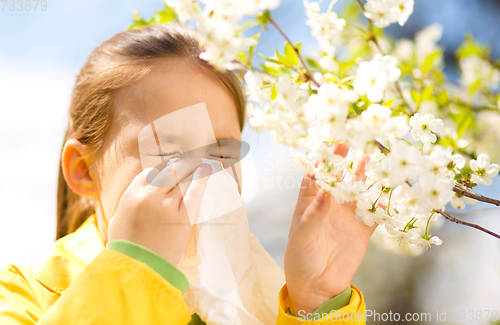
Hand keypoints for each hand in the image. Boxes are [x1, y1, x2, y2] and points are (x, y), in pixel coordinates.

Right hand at [107, 156, 211, 265]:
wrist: (138, 268)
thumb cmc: (126, 247)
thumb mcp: (120, 219)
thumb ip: (131, 201)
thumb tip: (144, 190)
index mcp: (131, 195)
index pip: (148, 173)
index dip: (161, 169)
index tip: (170, 167)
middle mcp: (149, 197)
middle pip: (168, 171)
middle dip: (180, 164)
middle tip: (190, 160)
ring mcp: (167, 206)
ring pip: (182, 179)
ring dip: (192, 168)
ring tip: (200, 163)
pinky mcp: (183, 218)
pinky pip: (194, 193)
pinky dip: (201, 180)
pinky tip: (206, 172)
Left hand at [284, 143, 376, 314]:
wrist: (316, 288)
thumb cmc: (299, 260)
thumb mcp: (302, 238)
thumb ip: (313, 216)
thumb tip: (324, 192)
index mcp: (308, 206)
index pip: (314, 177)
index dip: (320, 160)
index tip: (327, 143)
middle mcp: (328, 208)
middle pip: (336, 179)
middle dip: (342, 161)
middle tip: (349, 140)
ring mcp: (345, 218)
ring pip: (356, 192)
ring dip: (362, 177)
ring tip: (368, 157)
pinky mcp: (361, 232)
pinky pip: (373, 214)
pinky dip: (380, 204)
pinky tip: (387, 191)